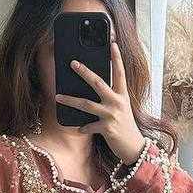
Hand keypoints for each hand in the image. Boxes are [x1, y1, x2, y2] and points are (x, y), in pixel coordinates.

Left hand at [55, 40, 145, 164]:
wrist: (134, 147)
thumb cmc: (125, 127)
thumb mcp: (122, 109)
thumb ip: (111, 99)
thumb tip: (93, 90)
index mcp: (123, 95)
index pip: (120, 73)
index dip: (117, 58)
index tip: (112, 44)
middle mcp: (118, 103)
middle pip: (98, 83)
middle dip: (84, 72)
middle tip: (73, 63)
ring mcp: (112, 115)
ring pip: (86, 104)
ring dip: (70, 100)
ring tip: (57, 97)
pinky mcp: (107, 128)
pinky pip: (88, 126)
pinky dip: (82, 128)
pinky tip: (78, 129)